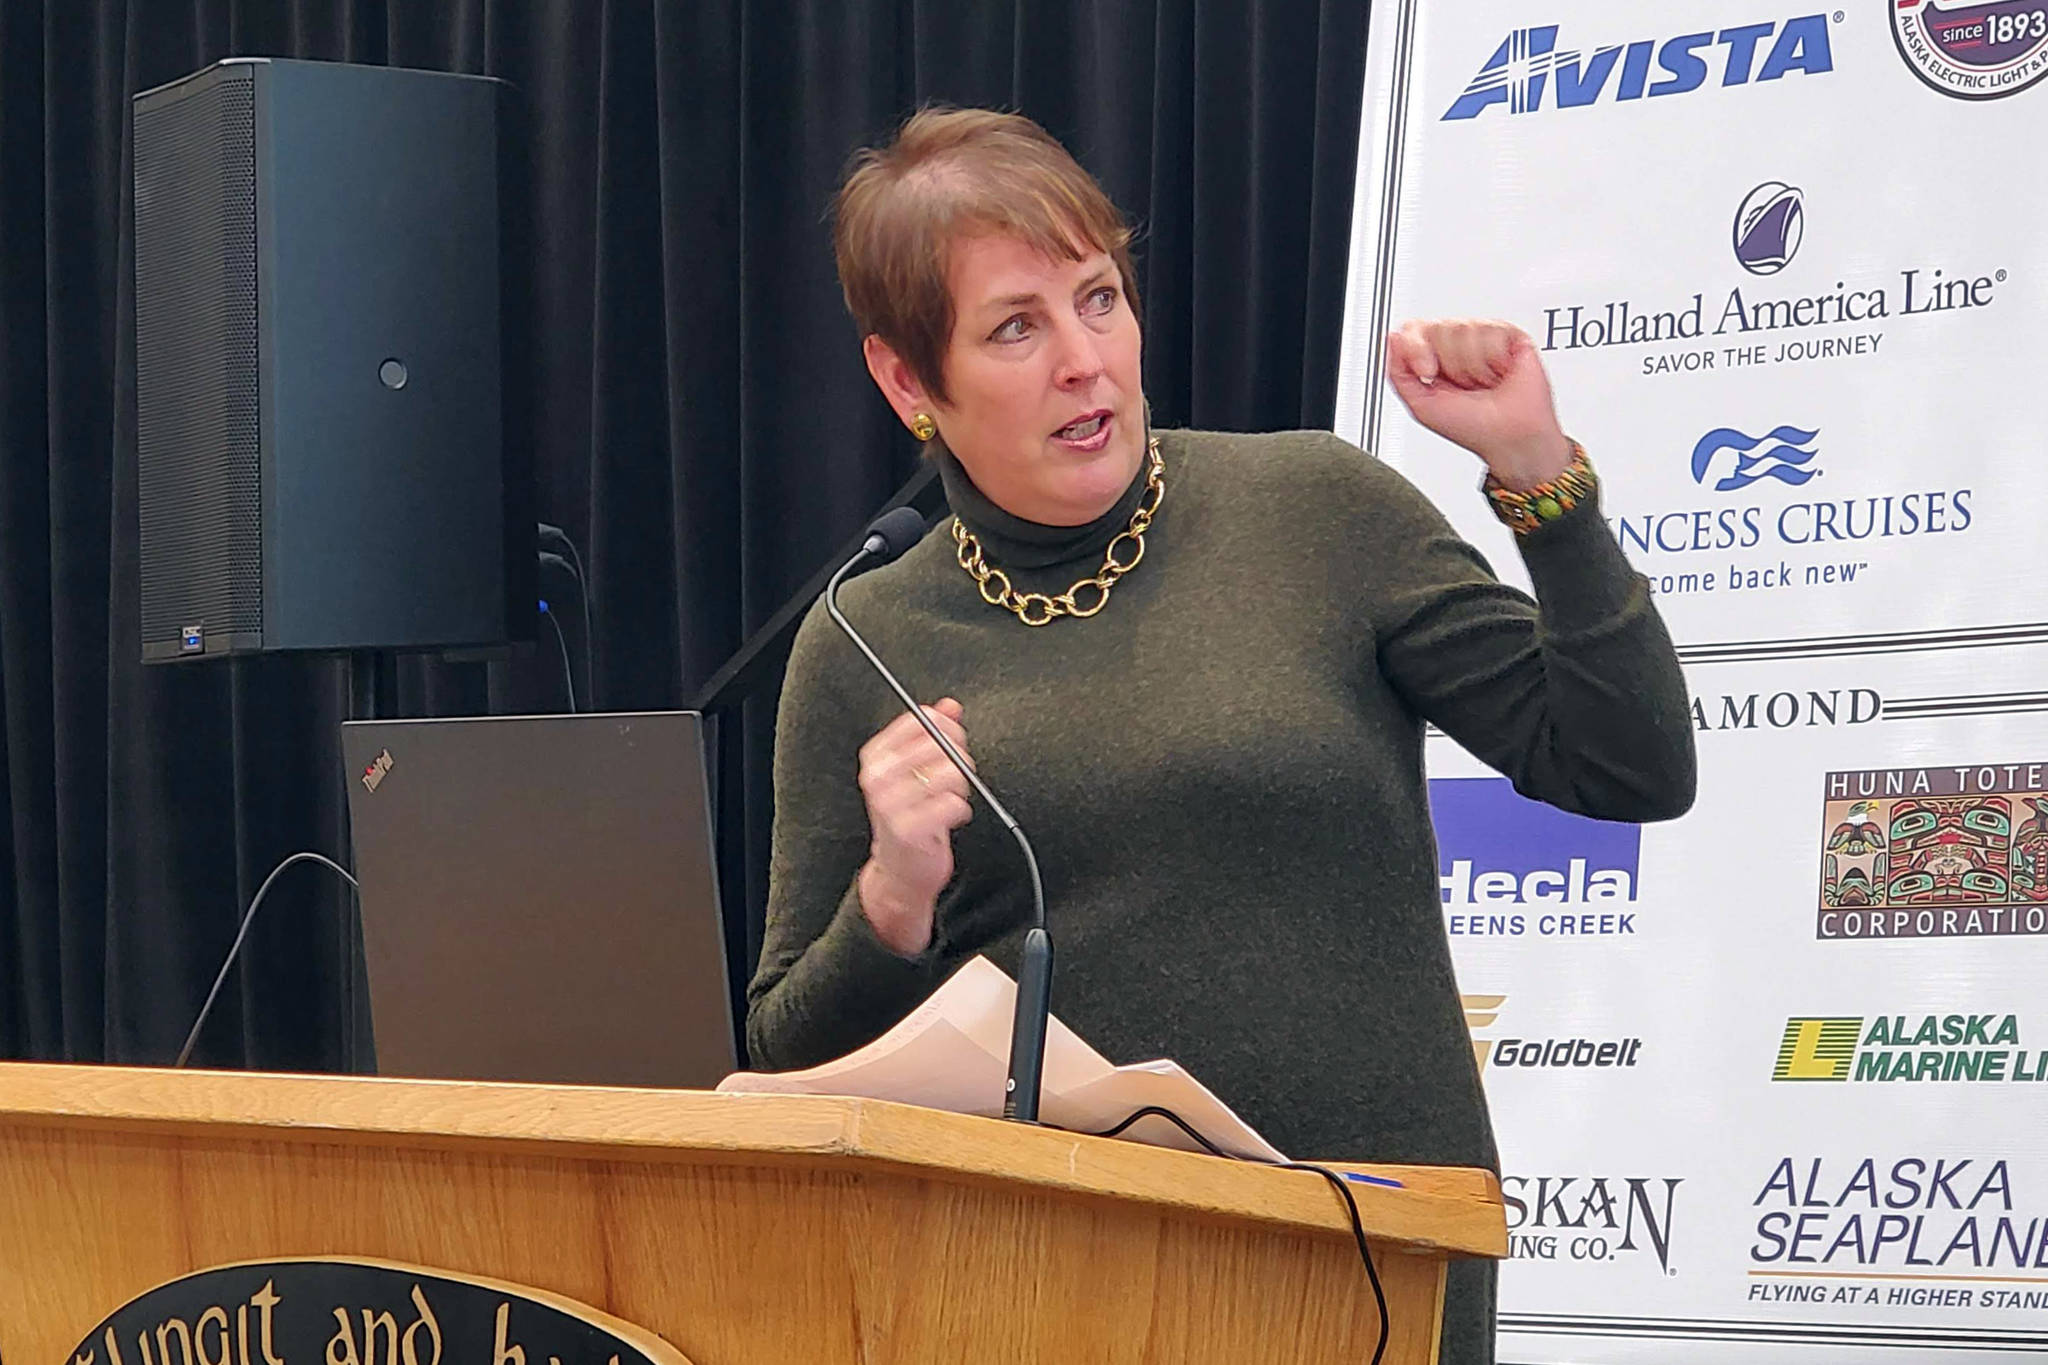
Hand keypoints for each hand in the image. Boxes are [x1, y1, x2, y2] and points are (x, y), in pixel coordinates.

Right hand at [855, 698, 973, 955]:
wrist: (899, 869)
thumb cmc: (908, 815)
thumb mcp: (914, 770)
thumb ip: (932, 734)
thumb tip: (950, 705)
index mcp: (876, 756)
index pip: (921, 719)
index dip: (948, 728)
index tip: (953, 743)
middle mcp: (878, 777)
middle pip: (940, 743)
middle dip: (960, 758)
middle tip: (957, 776)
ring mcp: (890, 804)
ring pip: (951, 773)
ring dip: (961, 787)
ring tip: (950, 798)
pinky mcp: (909, 829)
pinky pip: (954, 805)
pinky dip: (960, 811)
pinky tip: (948, 818)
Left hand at [1386, 319, 1570, 491]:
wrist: (1510, 436)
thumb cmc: (1472, 427)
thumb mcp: (1420, 406)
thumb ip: (1398, 373)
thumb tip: (1392, 338)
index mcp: (1433, 358)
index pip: (1414, 328)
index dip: (1417, 347)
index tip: (1427, 372)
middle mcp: (1457, 346)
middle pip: (1439, 326)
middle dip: (1449, 363)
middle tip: (1463, 385)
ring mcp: (1483, 339)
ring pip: (1464, 327)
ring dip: (1472, 366)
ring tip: (1483, 382)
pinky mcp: (1509, 335)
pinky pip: (1490, 330)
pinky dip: (1493, 359)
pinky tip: (1500, 373)